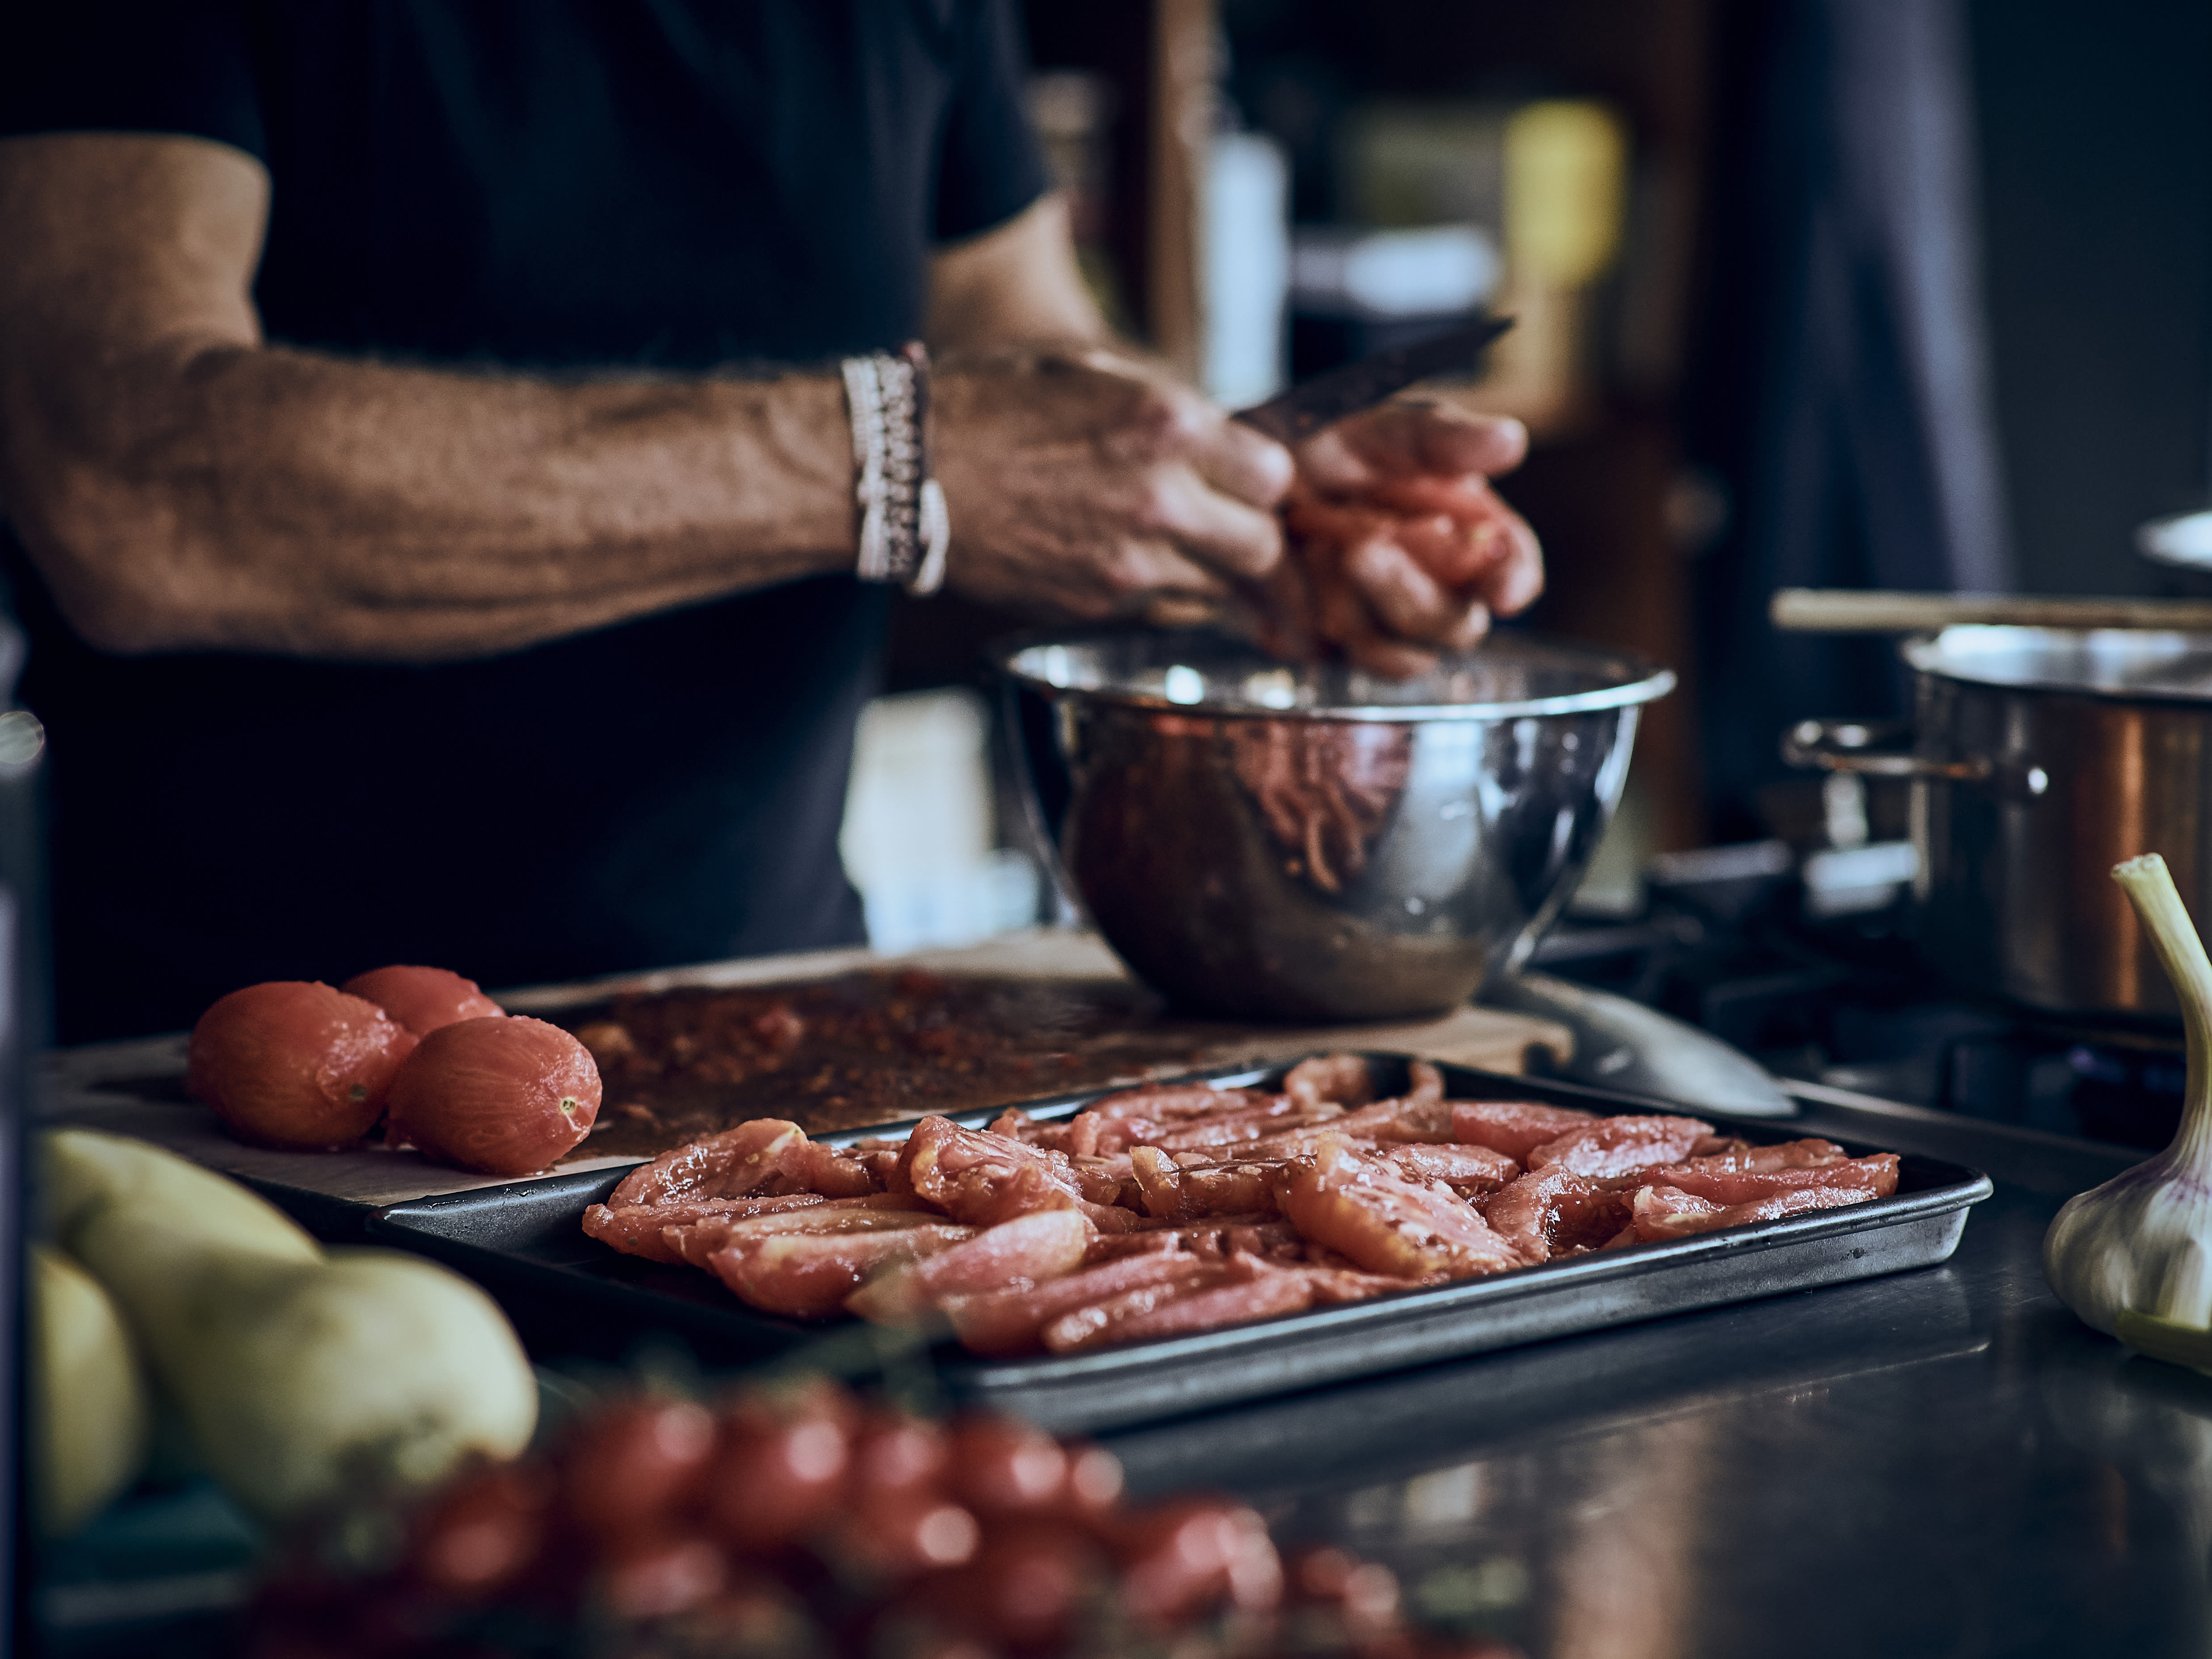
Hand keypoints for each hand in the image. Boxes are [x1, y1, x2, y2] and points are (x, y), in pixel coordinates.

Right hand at [931, 347, 1292, 619]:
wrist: (911, 472)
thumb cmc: (996, 405)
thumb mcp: (1095, 376)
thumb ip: (1170, 415)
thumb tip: (1225, 445)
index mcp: (1168, 426)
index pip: (1274, 475)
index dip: (1263, 479)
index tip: (1245, 476)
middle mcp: (1161, 500)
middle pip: (1262, 547)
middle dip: (1252, 534)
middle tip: (1226, 521)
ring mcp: (1129, 562)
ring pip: (1217, 589)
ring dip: (1208, 570)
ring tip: (1171, 541)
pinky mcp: (1097, 605)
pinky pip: (1161, 607)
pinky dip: (1158, 591)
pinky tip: (1123, 559)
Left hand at [1267, 400, 1542, 675]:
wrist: (1238, 480)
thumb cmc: (1323, 446)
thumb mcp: (1380, 430)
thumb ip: (1444, 440)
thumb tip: (1510, 440)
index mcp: (1466, 532)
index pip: (1512, 568)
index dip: (1514, 581)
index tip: (1503, 590)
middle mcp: (1433, 588)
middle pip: (1457, 627)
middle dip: (1413, 592)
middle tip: (1364, 547)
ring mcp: (1382, 626)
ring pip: (1401, 656)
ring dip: (1362, 606)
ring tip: (1319, 546)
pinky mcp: (1329, 648)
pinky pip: (1337, 657)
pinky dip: (1318, 617)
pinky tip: (1294, 571)